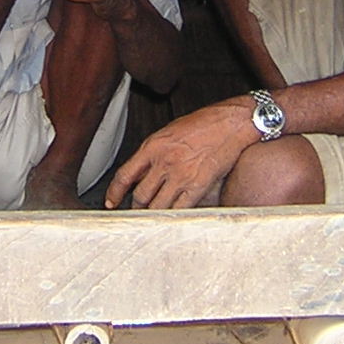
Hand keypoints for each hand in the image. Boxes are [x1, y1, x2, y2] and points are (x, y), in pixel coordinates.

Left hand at [104, 101, 257, 208]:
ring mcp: (180, 176)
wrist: (232, 123)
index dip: (114, 192)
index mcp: (153, 146)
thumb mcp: (171, 132)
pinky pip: (179, 209)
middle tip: (135, 213)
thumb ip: (156, 152)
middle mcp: (164, 162)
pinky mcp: (198, 186)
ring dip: (153, 215)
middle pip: (140, 195)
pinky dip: (173, 216)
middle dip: (136, 208)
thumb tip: (144, 172)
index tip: (111, 202)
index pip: (125, 175)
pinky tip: (171, 218)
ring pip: (157, 206)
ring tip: (152, 220)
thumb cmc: (205, 124)